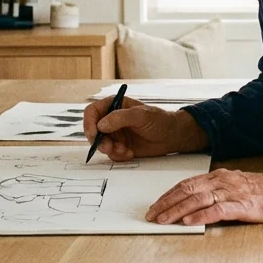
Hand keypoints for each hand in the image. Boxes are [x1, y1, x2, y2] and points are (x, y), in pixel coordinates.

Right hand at [83, 97, 208, 160]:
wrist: (172, 136)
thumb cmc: (160, 120)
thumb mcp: (142, 115)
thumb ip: (120, 118)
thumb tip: (101, 125)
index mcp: (114, 105)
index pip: (92, 112)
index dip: (89, 123)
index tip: (94, 135)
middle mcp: (111, 119)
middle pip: (93, 130)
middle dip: (99, 141)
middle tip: (109, 148)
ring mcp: (115, 134)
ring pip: (101, 144)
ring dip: (110, 150)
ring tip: (125, 151)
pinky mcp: (120, 146)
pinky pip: (111, 154)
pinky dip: (118, 156)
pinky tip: (130, 153)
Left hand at [146, 169, 262, 225]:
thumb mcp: (235, 188)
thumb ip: (217, 193)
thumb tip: (196, 205)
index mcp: (219, 177)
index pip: (187, 183)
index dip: (169, 195)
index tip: (156, 205)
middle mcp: (222, 182)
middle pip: (187, 190)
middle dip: (167, 203)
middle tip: (152, 214)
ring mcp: (232, 193)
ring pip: (198, 199)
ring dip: (178, 210)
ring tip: (163, 219)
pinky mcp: (242, 206)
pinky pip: (217, 210)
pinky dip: (201, 216)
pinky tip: (189, 221)